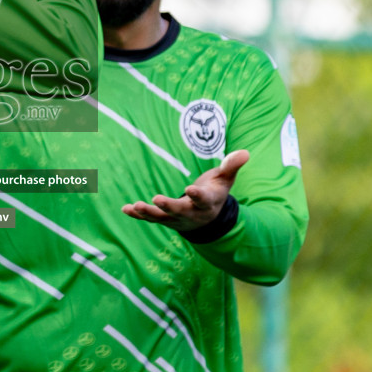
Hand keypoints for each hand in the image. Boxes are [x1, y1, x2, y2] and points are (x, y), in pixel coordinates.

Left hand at [121, 151, 249, 231]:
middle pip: (180, 211)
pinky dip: (138, 215)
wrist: (208, 219)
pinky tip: (125, 209)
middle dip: (169, 206)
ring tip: (135, 206)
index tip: (191, 189)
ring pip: (162, 218)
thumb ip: (232, 166)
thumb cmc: (216, 192)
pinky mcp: (165, 220)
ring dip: (148, 212)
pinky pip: (150, 219)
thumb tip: (245, 152)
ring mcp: (177, 219)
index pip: (203, 199)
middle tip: (157, 199)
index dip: (198, 195)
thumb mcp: (225, 179)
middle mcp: (192, 213)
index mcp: (208, 202)